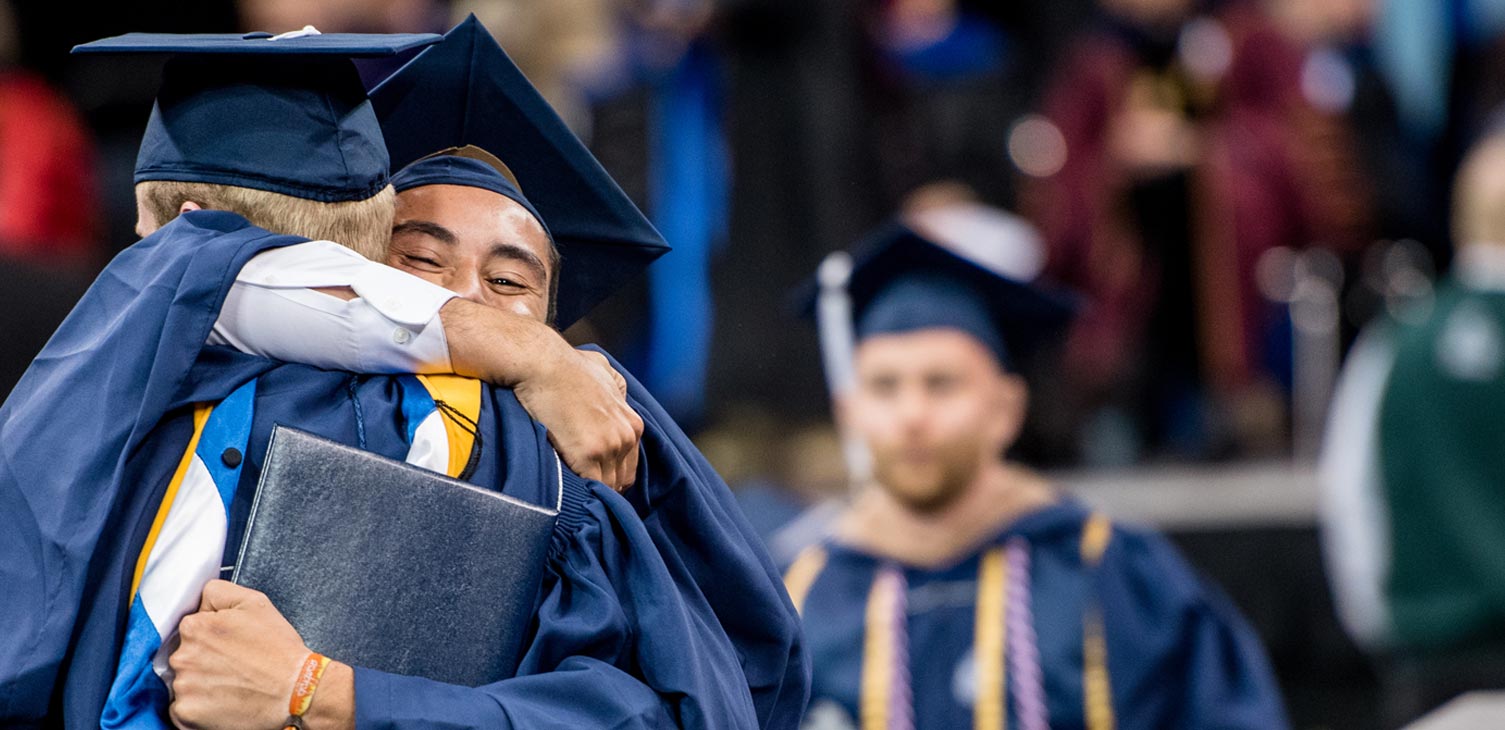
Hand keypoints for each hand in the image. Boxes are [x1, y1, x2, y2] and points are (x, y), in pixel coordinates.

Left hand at [168, 580, 352, 729]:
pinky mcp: (186, 714)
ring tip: (231, 685)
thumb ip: (217, 591)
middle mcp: (182, 657)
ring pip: (182, 683)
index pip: (189, 629)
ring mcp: (183, 687)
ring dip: (200, 684)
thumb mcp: (255, 603)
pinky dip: (198, 708)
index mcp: (195, 627)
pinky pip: (182, 710)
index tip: (227, 647)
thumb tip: (198, 600)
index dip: (210, 637)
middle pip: (183, 656)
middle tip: (232, 666)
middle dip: (203, 661)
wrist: (295, 691)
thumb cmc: (278, 650)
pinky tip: (222, 702)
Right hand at [515, 348, 643, 490]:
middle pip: (619, 481)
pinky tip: (563, 487)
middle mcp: (626, 437)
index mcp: (633, 424)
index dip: (609, 475)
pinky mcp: (588, 454)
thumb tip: (617, 400)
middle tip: (577, 485)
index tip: (591, 477)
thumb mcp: (605, 371)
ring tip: (569, 489)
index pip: (628, 467)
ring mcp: (609, 446)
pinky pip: (588, 486)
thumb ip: (617, 390)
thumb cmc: (568, 366)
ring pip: (605, 486)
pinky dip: (576, 490)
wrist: (543, 364)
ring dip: (588, 489)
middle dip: (600, 484)